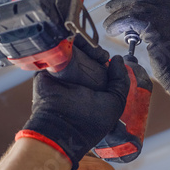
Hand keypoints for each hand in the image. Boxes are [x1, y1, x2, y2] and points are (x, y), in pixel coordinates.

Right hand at [18, 55, 128, 169]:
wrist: (61, 127)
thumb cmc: (89, 122)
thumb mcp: (115, 103)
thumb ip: (121, 81)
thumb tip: (118, 60)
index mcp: (93, 89)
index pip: (102, 68)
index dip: (109, 62)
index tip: (114, 61)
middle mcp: (78, 80)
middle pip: (89, 56)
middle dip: (98, 52)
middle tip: (102, 56)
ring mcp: (64, 72)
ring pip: (76, 49)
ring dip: (87, 46)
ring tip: (93, 52)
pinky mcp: (49, 67)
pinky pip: (60, 48)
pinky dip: (69, 41)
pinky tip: (79, 44)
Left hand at [104, 0, 169, 104]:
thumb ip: (163, 26)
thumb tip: (141, 21)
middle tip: (110, 6)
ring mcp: (166, 18)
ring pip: (135, 6)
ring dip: (117, 14)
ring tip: (108, 23)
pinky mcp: (155, 29)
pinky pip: (130, 20)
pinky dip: (118, 24)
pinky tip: (112, 30)